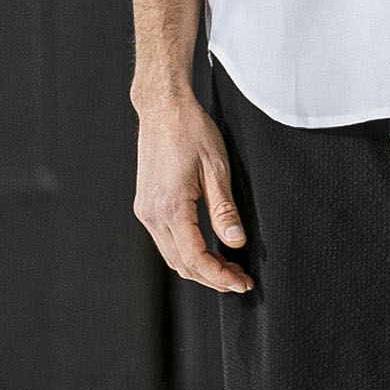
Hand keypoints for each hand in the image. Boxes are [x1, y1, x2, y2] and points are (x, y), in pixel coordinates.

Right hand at [132, 94, 253, 292]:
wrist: (163, 107)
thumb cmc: (191, 129)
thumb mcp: (216, 167)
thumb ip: (224, 209)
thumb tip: (235, 244)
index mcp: (170, 206)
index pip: (195, 258)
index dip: (220, 276)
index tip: (243, 283)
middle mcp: (152, 214)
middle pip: (181, 264)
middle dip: (212, 278)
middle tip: (241, 280)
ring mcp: (146, 210)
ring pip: (172, 256)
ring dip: (199, 267)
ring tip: (229, 269)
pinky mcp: (146, 205)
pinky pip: (166, 240)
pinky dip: (187, 252)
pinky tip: (208, 249)